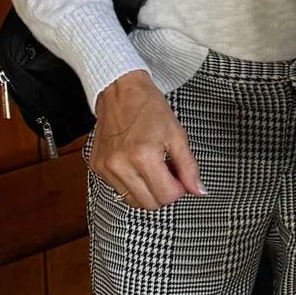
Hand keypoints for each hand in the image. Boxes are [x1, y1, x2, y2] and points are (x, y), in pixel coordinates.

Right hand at [89, 71, 204, 209]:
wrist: (120, 90)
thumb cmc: (148, 107)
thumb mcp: (177, 135)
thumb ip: (189, 168)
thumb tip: (198, 190)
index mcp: (143, 156)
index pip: (166, 196)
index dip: (178, 190)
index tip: (179, 177)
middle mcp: (121, 164)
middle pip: (149, 204)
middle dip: (163, 193)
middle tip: (167, 173)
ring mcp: (106, 167)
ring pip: (133, 201)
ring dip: (146, 190)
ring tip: (151, 167)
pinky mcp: (97, 167)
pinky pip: (118, 189)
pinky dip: (131, 183)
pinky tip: (136, 165)